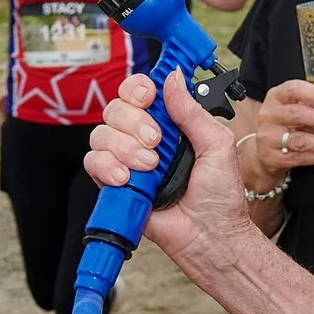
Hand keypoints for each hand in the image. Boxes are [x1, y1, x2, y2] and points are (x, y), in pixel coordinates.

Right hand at [85, 70, 258, 269]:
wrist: (210, 236)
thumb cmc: (220, 197)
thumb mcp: (216, 145)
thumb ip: (192, 111)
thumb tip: (173, 77)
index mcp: (170, 124)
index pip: (139, 93)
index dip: (137, 89)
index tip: (147, 97)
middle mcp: (144, 139)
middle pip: (116, 109)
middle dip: (134, 123)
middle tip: (156, 143)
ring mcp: (128, 161)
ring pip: (101, 134)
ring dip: (123, 148)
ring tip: (149, 168)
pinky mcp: (115, 185)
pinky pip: (92, 163)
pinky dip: (107, 167)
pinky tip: (127, 179)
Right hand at [245, 79, 313, 183]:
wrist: (264, 151)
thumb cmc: (286, 124)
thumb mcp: (294, 107)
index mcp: (277, 97)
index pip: (293, 89)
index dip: (313, 95)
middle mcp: (270, 115)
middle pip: (297, 115)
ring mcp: (269, 138)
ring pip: (300, 141)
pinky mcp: (272, 158)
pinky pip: (300, 158)